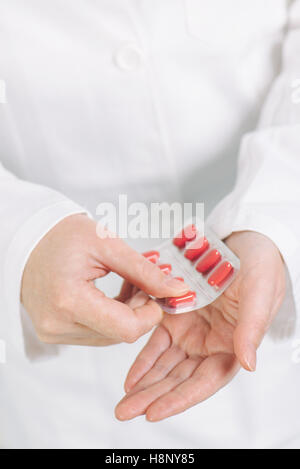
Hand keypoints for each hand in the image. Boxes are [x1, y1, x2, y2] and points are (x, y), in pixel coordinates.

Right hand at [21, 214, 188, 345]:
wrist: (27, 241)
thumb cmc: (63, 236)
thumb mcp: (108, 244)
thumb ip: (144, 271)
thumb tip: (177, 290)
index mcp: (69, 299)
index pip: (126, 328)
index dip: (151, 314)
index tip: (158, 293)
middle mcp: (58, 323)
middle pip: (120, 334)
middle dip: (141, 311)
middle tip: (145, 282)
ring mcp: (54, 332)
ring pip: (110, 337)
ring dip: (127, 314)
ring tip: (128, 285)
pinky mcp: (55, 334)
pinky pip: (96, 334)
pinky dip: (111, 317)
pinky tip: (113, 296)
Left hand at [115, 231, 285, 420]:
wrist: (243, 241)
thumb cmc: (259, 266)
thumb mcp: (260, 292)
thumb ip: (252, 328)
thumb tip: (249, 364)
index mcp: (232, 345)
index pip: (204, 381)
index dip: (180, 398)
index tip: (154, 412)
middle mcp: (208, 344)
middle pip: (179, 378)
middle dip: (153, 397)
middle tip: (125, 411)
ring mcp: (190, 331)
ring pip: (164, 364)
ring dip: (144, 383)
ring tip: (123, 401)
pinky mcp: (175, 314)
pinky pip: (155, 340)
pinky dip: (142, 357)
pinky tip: (130, 374)